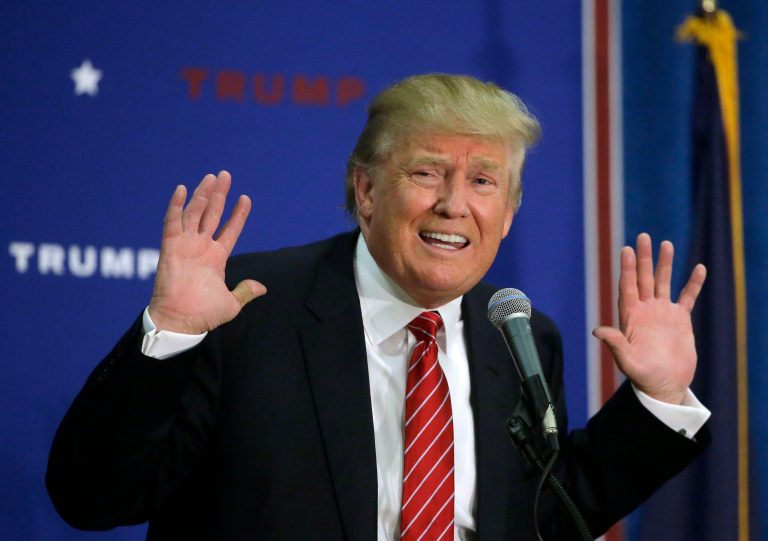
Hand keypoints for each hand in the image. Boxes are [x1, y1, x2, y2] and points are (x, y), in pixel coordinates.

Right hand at [148, 171, 265, 333]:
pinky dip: (176, 206)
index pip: (230, 230)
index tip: (246, 198)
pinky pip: (172, 222)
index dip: (238, 214)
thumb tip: (262, 288)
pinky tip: (182, 189)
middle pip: (212, 214)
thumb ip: (245, 292)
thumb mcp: (231, 304)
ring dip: (203, 194)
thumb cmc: (203, 315)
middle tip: (226, 175)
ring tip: (213, 177)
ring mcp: (186, 246)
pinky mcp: (171, 247)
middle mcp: (201, 248)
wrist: (181, 322)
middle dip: (219, 195)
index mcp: (216, 258)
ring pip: (195, 213)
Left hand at [592, 233, 705, 403]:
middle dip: (644, 258)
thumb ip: (615, 344)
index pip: (627, 287)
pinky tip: (698, 268)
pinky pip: (687, 297)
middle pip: (643, 278)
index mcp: (631, 317)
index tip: (626, 249)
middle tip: (644, 236)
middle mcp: (645, 310)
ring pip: (663, 282)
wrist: (665, 386)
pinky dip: (693, 284)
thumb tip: (597, 331)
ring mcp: (662, 313)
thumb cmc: (643, 376)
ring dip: (664, 264)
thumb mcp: (627, 361)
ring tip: (666, 244)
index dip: (626, 268)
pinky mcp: (680, 319)